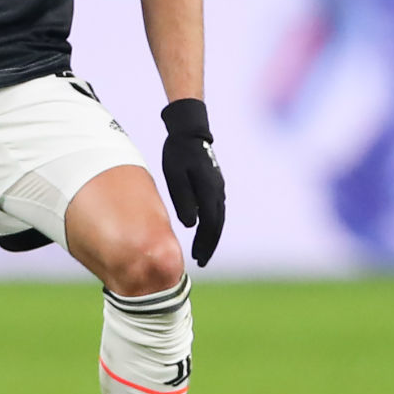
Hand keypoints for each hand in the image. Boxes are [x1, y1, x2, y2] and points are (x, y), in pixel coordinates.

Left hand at [160, 98, 225, 266]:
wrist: (191, 131)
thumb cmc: (179, 153)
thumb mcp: (175, 176)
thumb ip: (184, 199)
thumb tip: (191, 224)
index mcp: (209, 191)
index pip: (210, 225)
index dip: (205, 244)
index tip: (198, 260)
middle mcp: (218, 192)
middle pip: (217, 225)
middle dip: (209, 245)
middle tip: (200, 261)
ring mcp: (218, 188)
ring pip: (218, 218)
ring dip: (210, 236)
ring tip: (201, 251)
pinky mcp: (214, 184)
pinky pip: (215, 210)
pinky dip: (211, 224)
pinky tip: (203, 229)